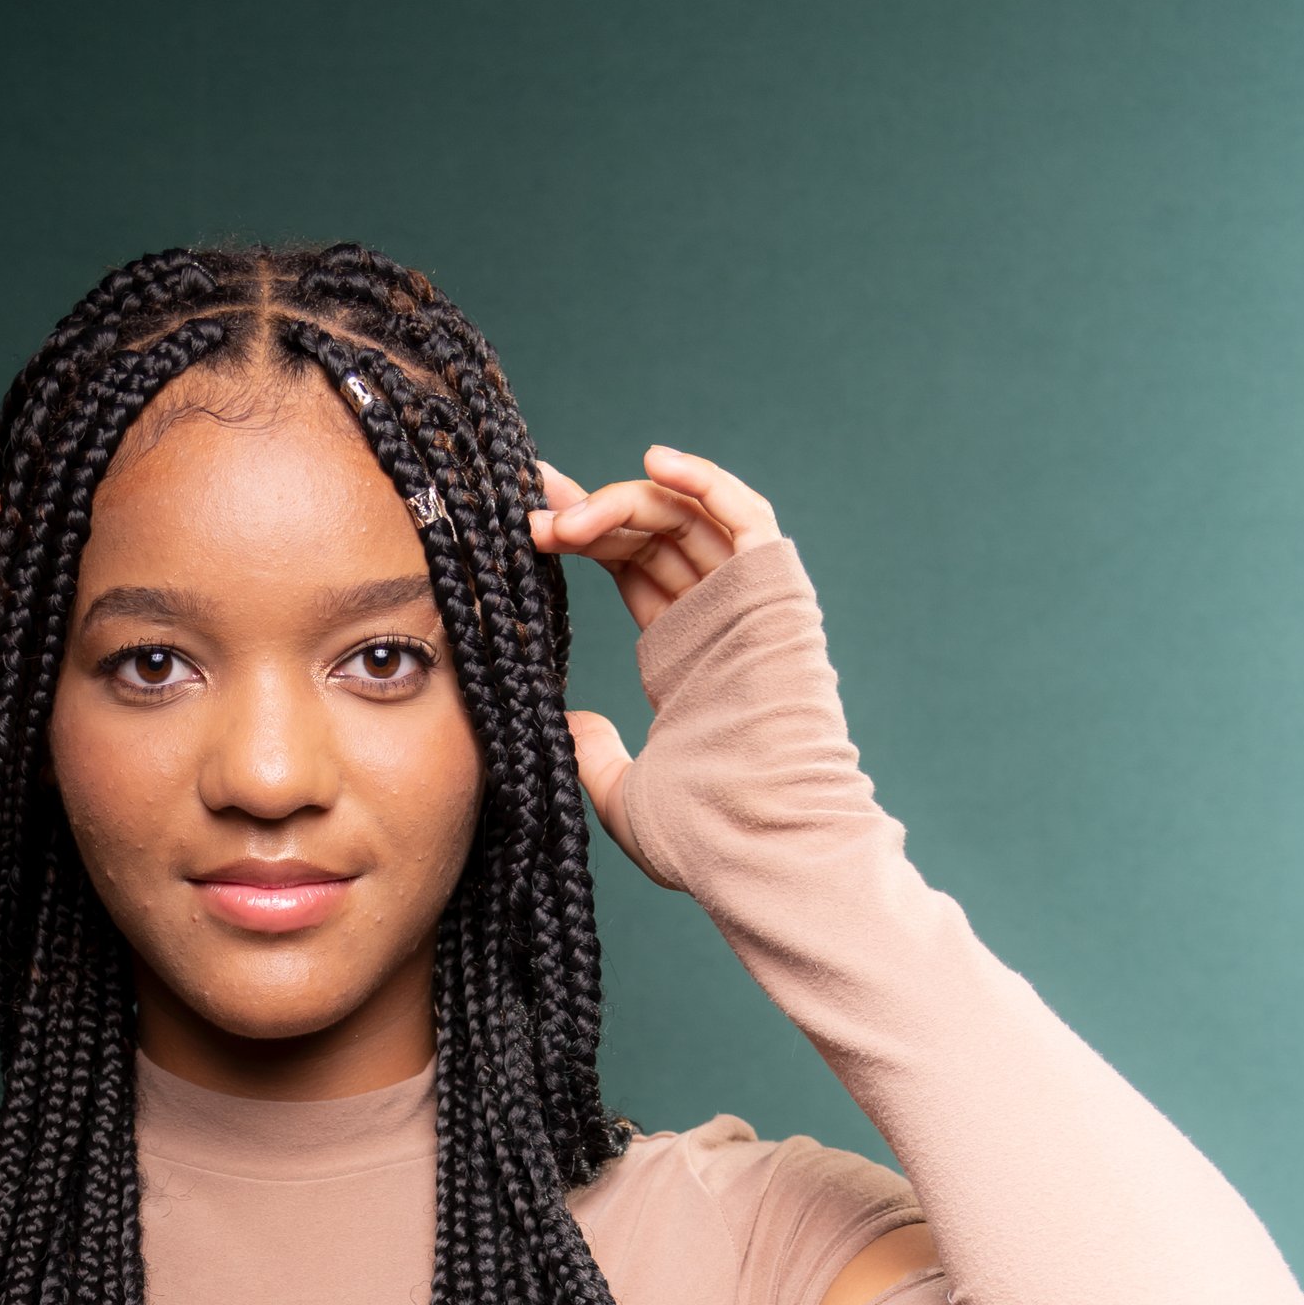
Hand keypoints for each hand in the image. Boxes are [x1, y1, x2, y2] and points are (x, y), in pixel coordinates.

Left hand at [530, 447, 780, 837]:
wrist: (759, 843)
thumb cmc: (704, 835)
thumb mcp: (625, 794)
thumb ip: (594, 755)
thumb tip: (562, 724)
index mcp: (682, 657)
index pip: (630, 570)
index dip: (583, 539)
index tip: (527, 526)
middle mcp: (715, 620)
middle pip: (650, 536)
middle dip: (586, 510)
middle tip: (526, 500)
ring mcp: (748, 604)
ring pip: (686, 520)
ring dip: (621, 502)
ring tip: (560, 511)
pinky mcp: (777, 595)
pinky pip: (747, 518)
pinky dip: (706, 482)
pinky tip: (654, 461)